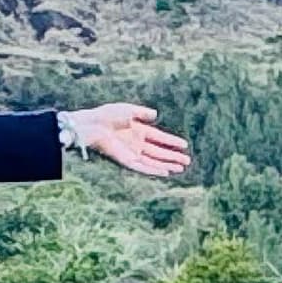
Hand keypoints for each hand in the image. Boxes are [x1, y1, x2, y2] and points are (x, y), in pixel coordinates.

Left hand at [60, 103, 192, 180]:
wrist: (93, 124)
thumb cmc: (107, 115)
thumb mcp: (128, 110)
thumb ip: (142, 113)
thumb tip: (156, 115)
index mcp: (139, 131)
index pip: (159, 138)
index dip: (172, 142)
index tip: (185, 145)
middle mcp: (137, 143)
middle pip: (159, 152)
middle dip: (173, 156)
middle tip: (188, 161)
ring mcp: (132, 152)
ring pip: (154, 161)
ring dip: (167, 165)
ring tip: (181, 168)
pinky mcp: (126, 160)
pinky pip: (142, 167)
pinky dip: (154, 170)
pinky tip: (166, 172)